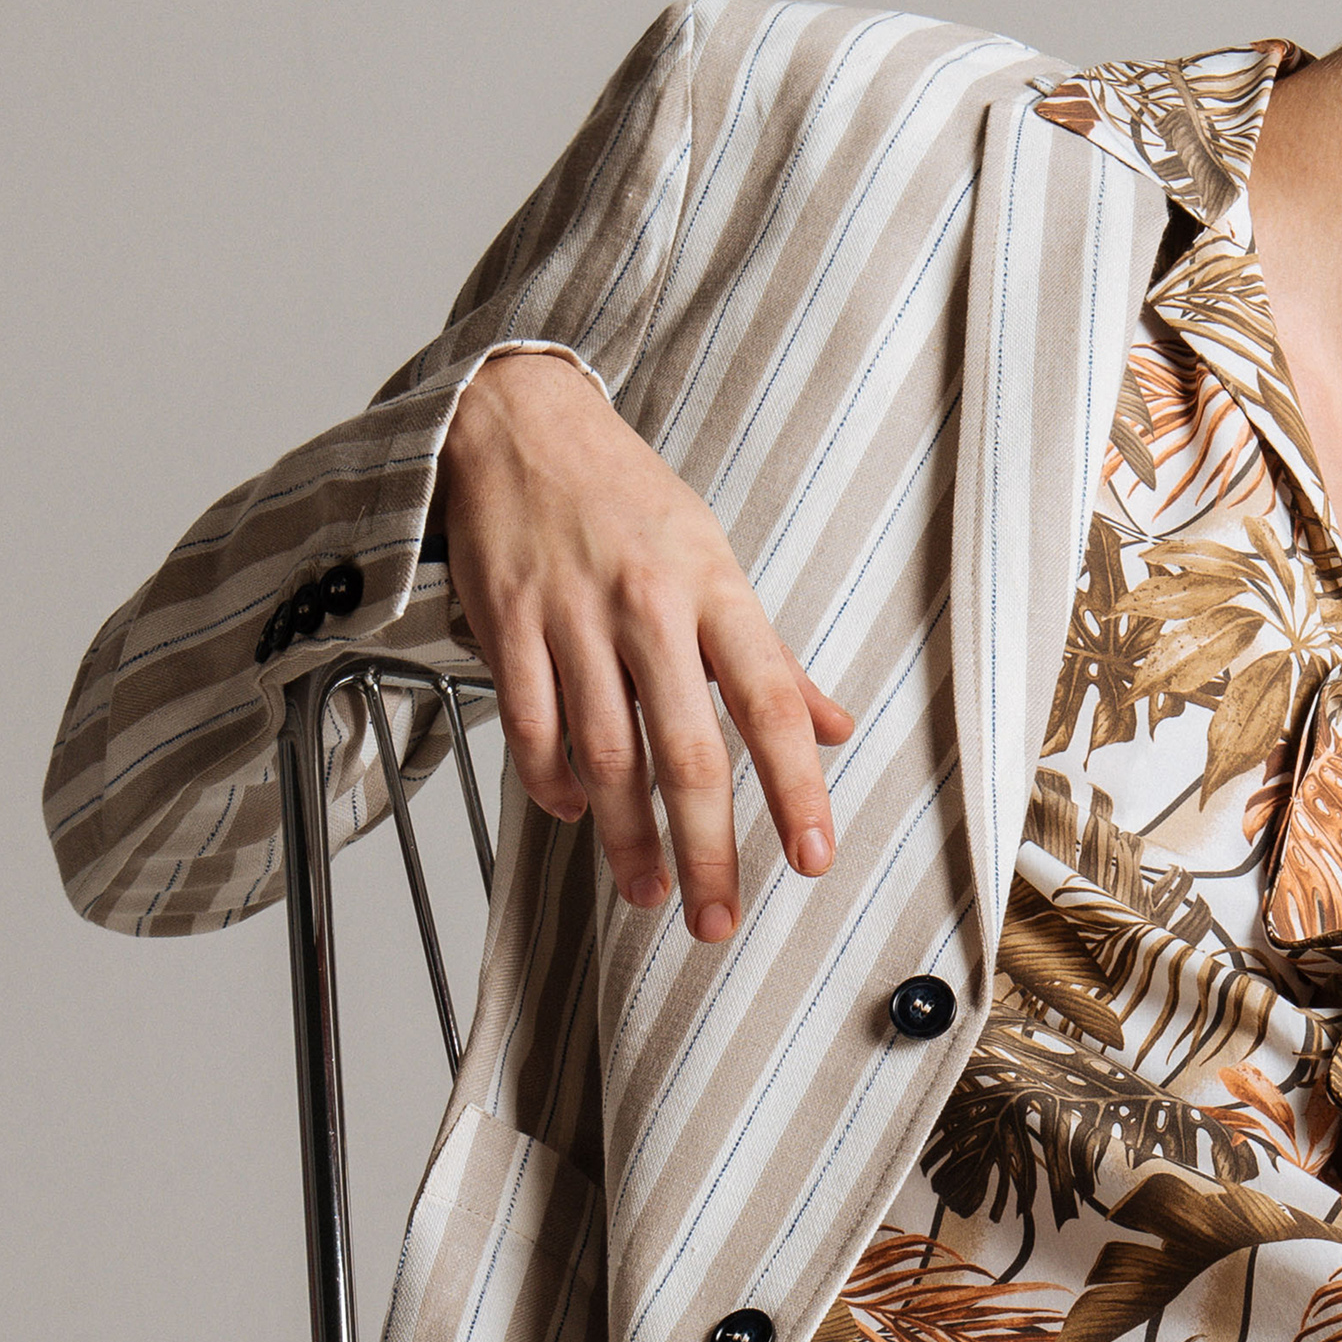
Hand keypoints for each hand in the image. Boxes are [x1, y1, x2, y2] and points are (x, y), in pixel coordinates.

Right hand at [434, 348, 852, 943]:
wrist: (519, 421)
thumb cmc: (630, 500)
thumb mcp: (717, 561)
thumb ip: (773, 657)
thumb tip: (836, 728)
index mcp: (715, 591)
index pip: (771, 704)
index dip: (796, 788)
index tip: (812, 858)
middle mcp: (648, 606)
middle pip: (687, 751)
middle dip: (706, 849)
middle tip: (717, 920)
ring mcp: (571, 615)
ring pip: (605, 753)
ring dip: (627, 838)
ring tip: (650, 895)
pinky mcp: (504, 621)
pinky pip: (529, 723)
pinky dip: (551, 782)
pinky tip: (574, 816)